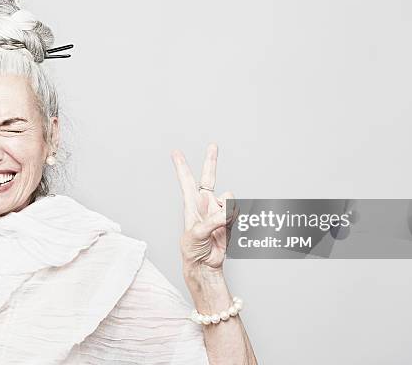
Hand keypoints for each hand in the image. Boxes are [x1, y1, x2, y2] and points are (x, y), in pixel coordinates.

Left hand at [171, 143, 235, 277]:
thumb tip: (227, 210)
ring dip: (227, 210)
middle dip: (211, 162)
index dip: (181, 166)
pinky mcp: (228, 219)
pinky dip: (233, 219)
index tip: (175, 152)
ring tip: (219, 226)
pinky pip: (236, 212)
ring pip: (228, 199)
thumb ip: (213, 220)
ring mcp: (217, 211)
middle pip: (209, 178)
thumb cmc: (192, 249)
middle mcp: (204, 204)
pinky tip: (226, 229)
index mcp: (191, 205)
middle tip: (213, 145)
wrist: (204, 264)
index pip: (187, 182)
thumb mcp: (197, 234)